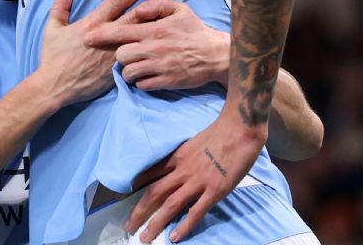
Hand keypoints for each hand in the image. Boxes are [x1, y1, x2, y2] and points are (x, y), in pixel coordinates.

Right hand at [36, 0, 148, 106]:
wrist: (56, 86)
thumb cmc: (53, 57)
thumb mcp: (52, 28)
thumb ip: (60, 6)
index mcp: (92, 25)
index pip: (115, 3)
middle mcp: (107, 38)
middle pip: (133, 17)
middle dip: (149, 4)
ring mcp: (114, 54)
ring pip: (138, 36)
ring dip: (152, 24)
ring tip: (167, 16)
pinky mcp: (117, 70)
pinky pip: (136, 56)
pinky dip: (147, 47)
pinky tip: (156, 43)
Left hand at [84, 0, 229, 89]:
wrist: (217, 55)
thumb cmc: (195, 30)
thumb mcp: (179, 9)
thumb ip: (156, 5)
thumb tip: (138, 8)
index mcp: (154, 29)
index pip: (121, 31)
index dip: (101, 35)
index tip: (87, 37)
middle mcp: (154, 48)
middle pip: (121, 55)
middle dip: (117, 56)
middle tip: (123, 55)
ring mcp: (160, 67)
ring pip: (129, 72)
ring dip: (127, 71)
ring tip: (132, 67)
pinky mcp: (167, 82)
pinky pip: (142, 85)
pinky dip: (140, 82)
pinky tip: (144, 77)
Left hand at [124, 115, 266, 241]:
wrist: (238, 129)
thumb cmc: (218, 133)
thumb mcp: (191, 143)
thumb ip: (182, 157)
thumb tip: (175, 166)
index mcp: (176, 157)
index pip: (149, 174)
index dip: (136, 187)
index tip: (124, 197)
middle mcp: (182, 170)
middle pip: (154, 193)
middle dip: (139, 211)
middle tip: (127, 226)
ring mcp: (198, 181)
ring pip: (170, 205)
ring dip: (155, 223)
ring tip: (144, 237)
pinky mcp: (215, 190)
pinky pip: (197, 211)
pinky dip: (184, 225)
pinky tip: (174, 237)